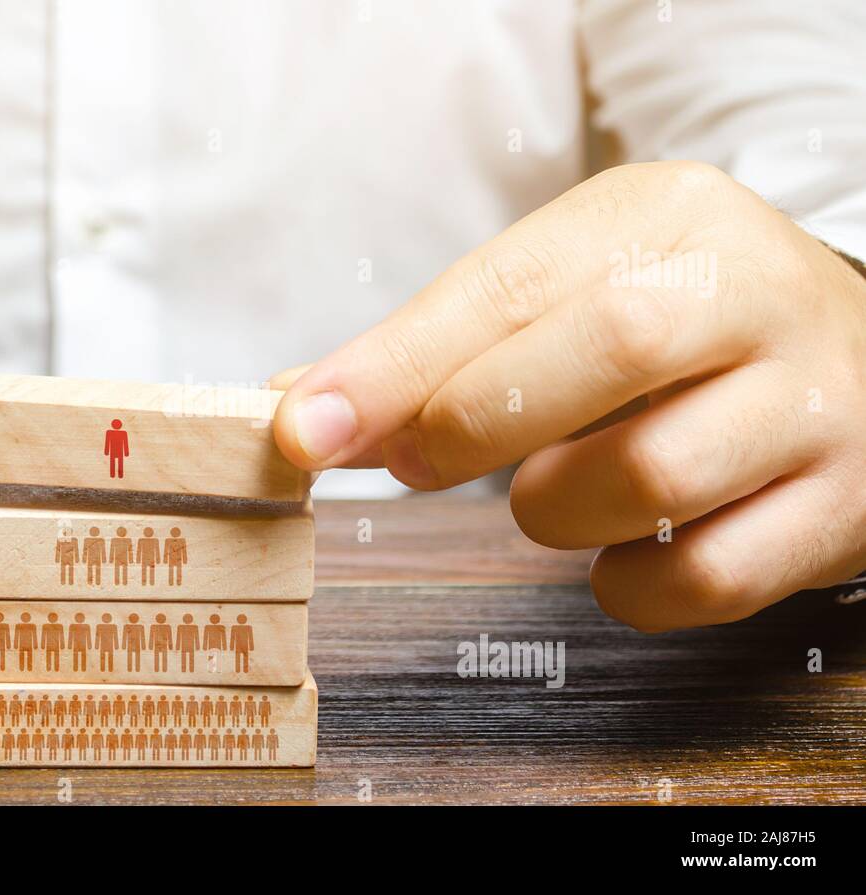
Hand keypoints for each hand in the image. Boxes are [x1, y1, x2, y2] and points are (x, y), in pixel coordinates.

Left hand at [272, 161, 865, 631]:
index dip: (394, 367)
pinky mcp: (842, 505)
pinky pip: (708, 577)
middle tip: (420, 463)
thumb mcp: (559, 293)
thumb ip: (434, 349)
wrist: (847, 352)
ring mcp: (815, 401)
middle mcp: (755, 292)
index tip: (304, 428)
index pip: (509, 286)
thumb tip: (304, 413)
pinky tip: (620, 551)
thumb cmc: (666, 326)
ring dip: (555, 509)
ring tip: (554, 489)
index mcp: (664, 218)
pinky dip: (629, 586)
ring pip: (652, 478)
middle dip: (473, 424)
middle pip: (605, 350)